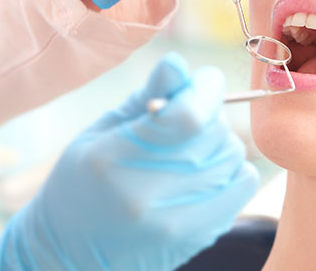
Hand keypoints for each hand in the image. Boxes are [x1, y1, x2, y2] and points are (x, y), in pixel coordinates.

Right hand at [0, 53, 258, 270]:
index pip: (186, 117)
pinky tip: (205, 170)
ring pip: (232, 154)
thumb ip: (146, 96)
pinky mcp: (198, 236)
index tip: (205, 79)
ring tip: (190, 147)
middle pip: (213, 132)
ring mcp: (176, 222)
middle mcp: (147, 194)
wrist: (71, 253)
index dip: (205, 88)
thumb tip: (179, 63)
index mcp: (113, 159)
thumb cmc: (82, 182)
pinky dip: (232, 168)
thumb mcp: (101, 131)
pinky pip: (244, 182)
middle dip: (207, 112)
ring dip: (218, 141)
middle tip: (186, 118)